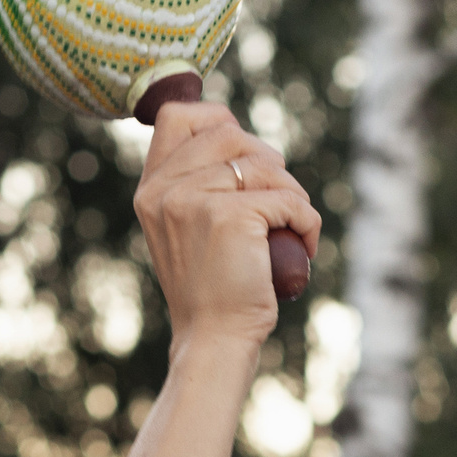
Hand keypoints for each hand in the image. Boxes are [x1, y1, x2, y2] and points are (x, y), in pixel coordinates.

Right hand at [134, 102, 319, 350]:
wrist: (213, 340)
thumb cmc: (212, 290)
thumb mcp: (187, 230)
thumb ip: (194, 185)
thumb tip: (236, 137)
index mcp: (150, 189)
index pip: (176, 115)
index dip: (218, 120)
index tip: (245, 156)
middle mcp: (164, 189)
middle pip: (230, 131)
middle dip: (268, 160)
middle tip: (280, 200)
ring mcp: (193, 200)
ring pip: (264, 164)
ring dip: (293, 192)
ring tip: (293, 227)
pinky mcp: (230, 217)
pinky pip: (288, 198)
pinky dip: (307, 220)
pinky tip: (304, 245)